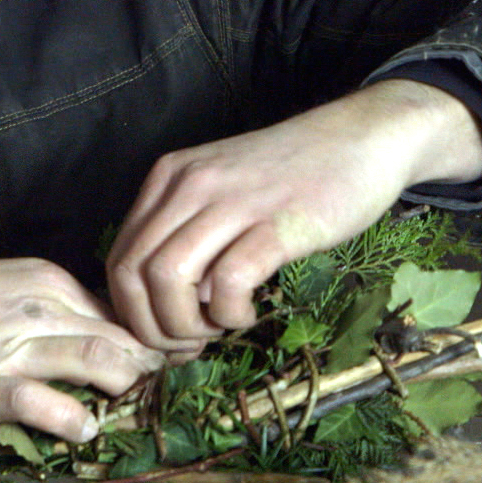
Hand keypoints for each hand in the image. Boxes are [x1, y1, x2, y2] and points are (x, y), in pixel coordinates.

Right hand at [0, 252, 163, 441]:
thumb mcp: (6, 291)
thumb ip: (53, 314)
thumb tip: (103, 344)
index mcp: (50, 282)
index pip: (123, 312)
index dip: (153, 342)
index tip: (172, 368)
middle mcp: (40, 306)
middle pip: (122, 334)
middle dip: (152, 368)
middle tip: (163, 397)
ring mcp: (13, 344)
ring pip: (94, 355)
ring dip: (124, 386)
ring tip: (129, 409)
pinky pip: (39, 400)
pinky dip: (70, 417)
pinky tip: (82, 428)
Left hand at [105, 78, 481, 352]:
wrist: (362, 138)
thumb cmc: (294, 172)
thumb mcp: (222, 187)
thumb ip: (188, 231)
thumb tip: (164, 301)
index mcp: (170, 177)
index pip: (119, 257)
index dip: (132, 312)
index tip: (165, 335)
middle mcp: (190, 184)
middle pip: (131, 274)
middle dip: (152, 328)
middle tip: (189, 344)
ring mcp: (232, 201)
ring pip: (167, 279)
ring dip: (184, 326)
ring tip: (217, 330)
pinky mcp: (277, 223)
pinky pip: (228, 282)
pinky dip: (229, 315)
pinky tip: (248, 314)